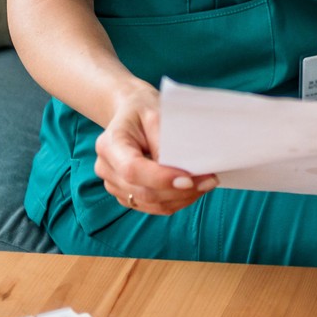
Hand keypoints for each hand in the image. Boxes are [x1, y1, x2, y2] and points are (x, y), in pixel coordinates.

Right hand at [93, 86, 217, 215]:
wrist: (131, 113)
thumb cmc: (144, 109)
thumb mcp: (156, 113)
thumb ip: (165, 140)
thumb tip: (182, 167)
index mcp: (110, 144)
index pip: (132, 170)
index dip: (161, 178)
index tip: (189, 179)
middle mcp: (107, 168)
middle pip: (143, 191)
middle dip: (179, 190)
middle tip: (210, 180)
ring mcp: (114, 184)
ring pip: (150, 203)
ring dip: (181, 198)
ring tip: (206, 183)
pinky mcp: (126, 194)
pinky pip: (152, 207)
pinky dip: (175, 201)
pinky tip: (192, 189)